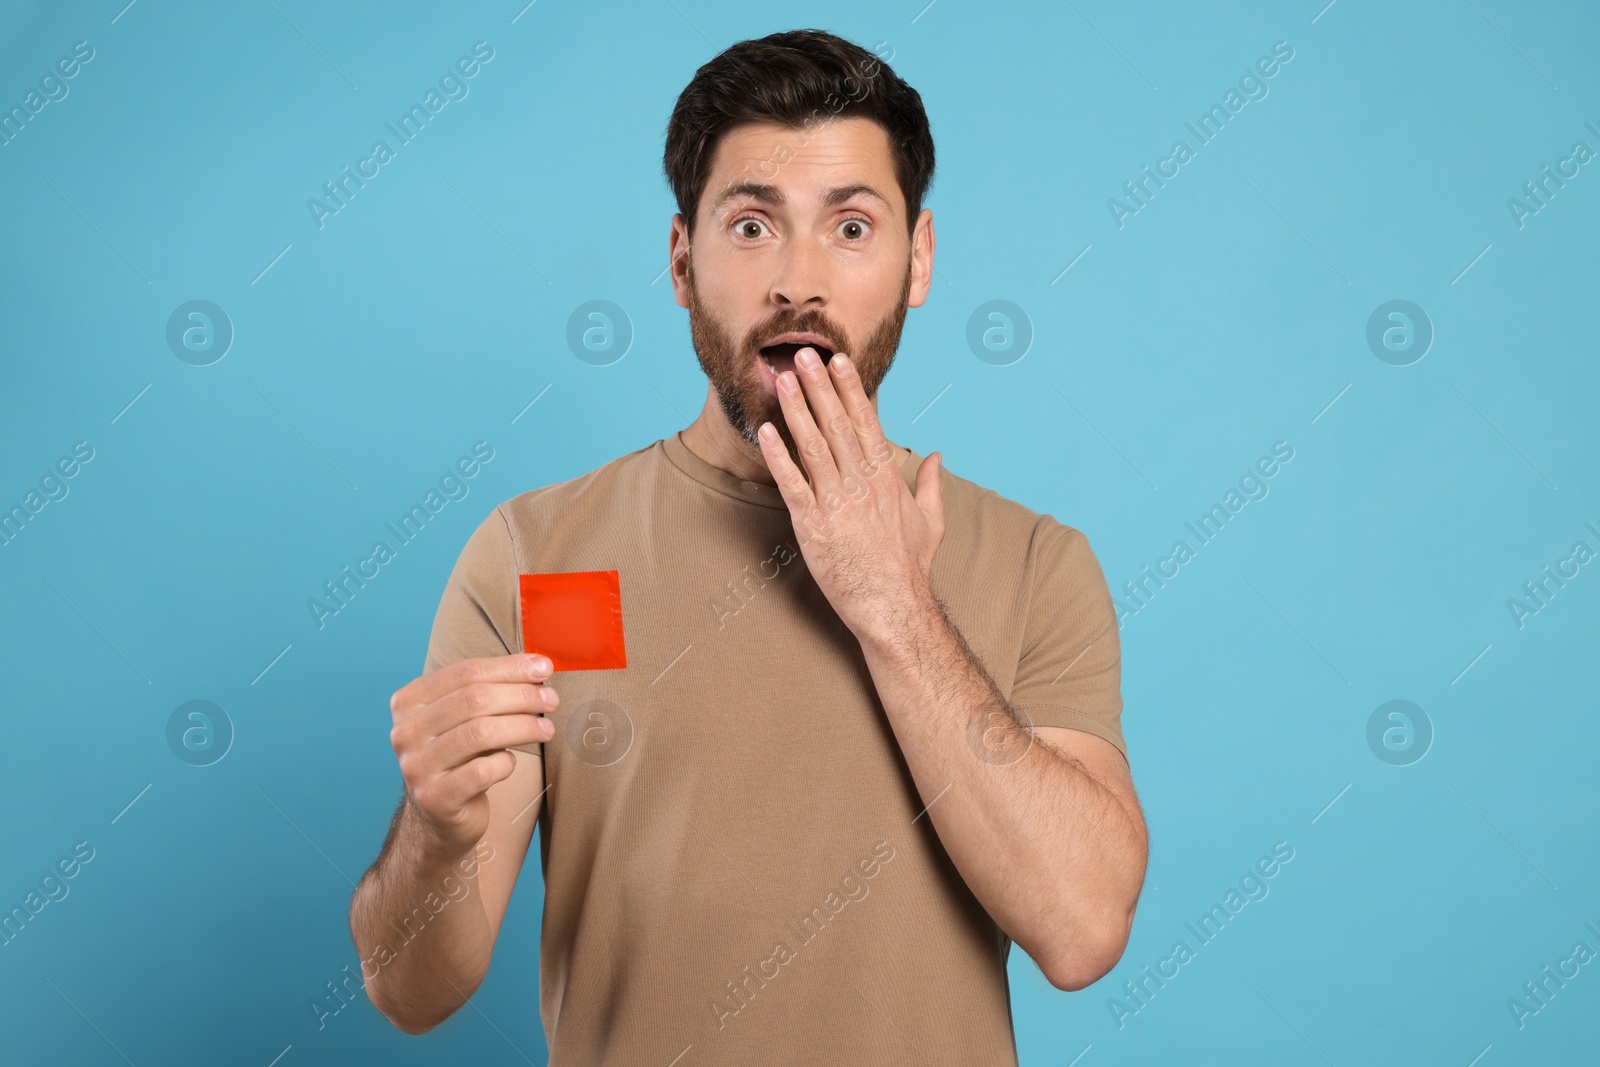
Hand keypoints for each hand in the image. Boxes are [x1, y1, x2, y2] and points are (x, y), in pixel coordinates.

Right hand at [387, 653, 558, 855]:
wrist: (440, 817)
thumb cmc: (462, 758)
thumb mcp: (467, 719)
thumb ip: (491, 690)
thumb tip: (539, 666)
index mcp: (409, 701)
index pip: (466, 672)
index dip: (510, 667)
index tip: (544, 668)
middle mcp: (405, 732)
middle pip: (475, 700)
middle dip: (522, 696)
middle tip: (551, 700)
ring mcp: (416, 766)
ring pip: (480, 733)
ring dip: (523, 727)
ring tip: (547, 729)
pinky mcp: (434, 798)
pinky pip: (481, 771)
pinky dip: (505, 762)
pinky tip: (510, 762)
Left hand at [757, 346, 944, 639]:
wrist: (894, 608)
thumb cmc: (910, 569)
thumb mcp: (931, 522)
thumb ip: (933, 485)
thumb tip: (939, 456)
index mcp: (888, 478)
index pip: (867, 422)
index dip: (851, 389)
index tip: (840, 361)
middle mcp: (863, 484)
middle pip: (837, 425)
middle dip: (819, 386)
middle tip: (802, 353)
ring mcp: (837, 504)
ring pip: (813, 446)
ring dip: (797, 410)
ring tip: (783, 379)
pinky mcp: (814, 526)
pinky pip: (792, 484)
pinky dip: (778, 457)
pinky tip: (766, 432)